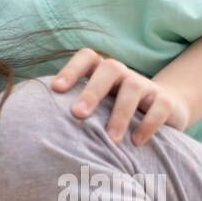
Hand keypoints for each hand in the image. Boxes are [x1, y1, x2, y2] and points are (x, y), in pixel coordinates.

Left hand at [51, 48, 191, 145]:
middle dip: (92, 91)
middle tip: (78, 115)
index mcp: (101, 72)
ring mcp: (145, 85)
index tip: (56, 89)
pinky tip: (135, 142)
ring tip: (111, 139)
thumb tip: (35, 129)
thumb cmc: (112, 112)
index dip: (71, 69)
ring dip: (120, 114)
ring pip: (133, 87)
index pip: (86, 58)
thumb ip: (71, 111)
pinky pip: (160, 106)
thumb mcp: (94, 109)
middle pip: (109, 69)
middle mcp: (122, 74)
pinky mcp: (166, 101)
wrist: (163, 110)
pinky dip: (149, 124)